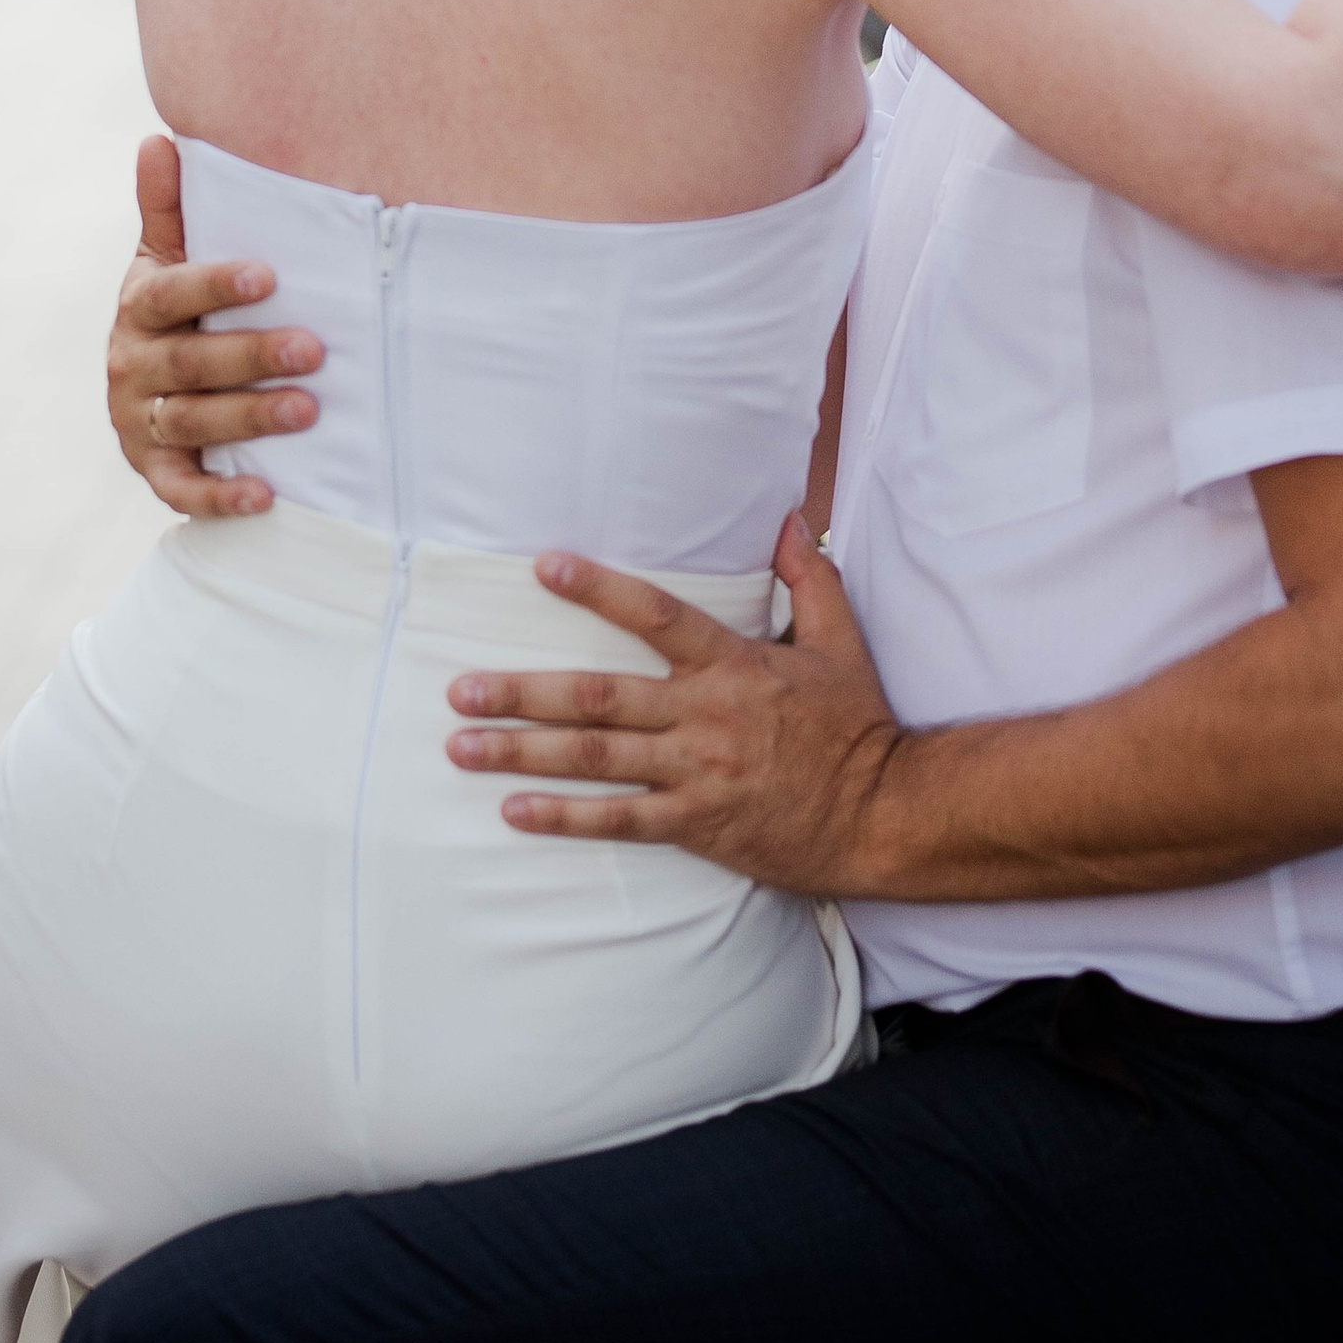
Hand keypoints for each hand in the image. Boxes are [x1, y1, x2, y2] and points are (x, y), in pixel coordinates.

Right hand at [107, 134, 323, 520]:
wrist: (148, 391)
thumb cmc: (178, 310)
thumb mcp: (166, 259)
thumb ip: (170, 207)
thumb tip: (159, 139)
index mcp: (138, 307)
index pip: (170, 293)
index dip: (214, 284)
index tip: (268, 276)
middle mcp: (129, 365)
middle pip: (189, 363)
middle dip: (252, 356)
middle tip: (315, 349)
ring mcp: (138, 422)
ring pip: (192, 422)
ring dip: (249, 418)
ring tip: (308, 410)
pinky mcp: (153, 472)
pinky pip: (181, 490)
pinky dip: (219, 498)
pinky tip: (266, 496)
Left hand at [445, 513, 904, 892]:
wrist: (882, 814)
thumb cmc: (856, 724)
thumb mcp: (839, 640)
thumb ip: (809, 577)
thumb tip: (790, 517)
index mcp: (734, 665)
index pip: (656, 615)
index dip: (599, 590)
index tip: (545, 566)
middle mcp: (704, 716)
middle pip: (599, 698)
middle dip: (523, 692)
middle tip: (459, 686)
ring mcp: (696, 774)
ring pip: (594, 760)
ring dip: (522, 752)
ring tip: (461, 745)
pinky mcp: (696, 825)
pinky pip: (619, 822)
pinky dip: (563, 817)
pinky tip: (513, 811)